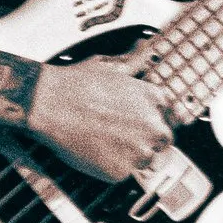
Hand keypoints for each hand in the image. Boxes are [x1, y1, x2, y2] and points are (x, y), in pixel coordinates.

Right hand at [25, 57, 173, 184]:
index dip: (155, 121)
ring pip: (145, 161)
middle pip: (164, 142)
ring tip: (104, 143)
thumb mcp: (111, 67)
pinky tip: (94, 152)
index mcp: (154, 99)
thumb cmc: (76, 84)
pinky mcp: (122, 172)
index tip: (145, 124)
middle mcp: (154, 126)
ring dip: (130, 156)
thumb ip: (134, 63)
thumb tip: (143, 48)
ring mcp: (139, 151)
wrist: (52, 105)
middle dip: (148, 142)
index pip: (170, 116)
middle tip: (124, 138)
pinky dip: (110, 167)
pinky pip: (123, 174)